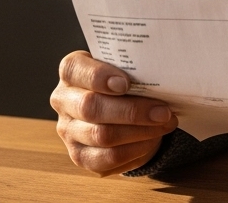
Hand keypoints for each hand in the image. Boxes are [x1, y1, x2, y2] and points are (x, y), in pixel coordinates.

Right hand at [50, 50, 178, 175]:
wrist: (122, 111)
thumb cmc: (124, 83)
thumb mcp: (126, 69)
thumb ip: (134, 70)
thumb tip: (161, 76)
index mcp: (71, 72)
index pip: (74, 70)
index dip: (98, 76)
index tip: (126, 83)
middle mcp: (63, 100)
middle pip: (90, 107)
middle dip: (131, 111)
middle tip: (162, 111)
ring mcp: (69, 131)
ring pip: (101, 135)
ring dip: (140, 131)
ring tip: (164, 124)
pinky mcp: (81, 156)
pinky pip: (108, 158)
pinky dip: (136, 149)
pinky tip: (153, 139)